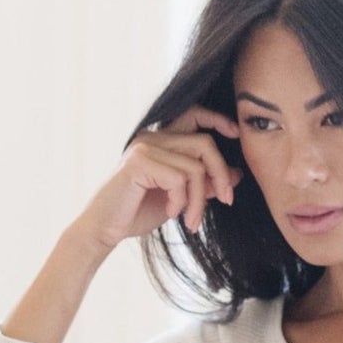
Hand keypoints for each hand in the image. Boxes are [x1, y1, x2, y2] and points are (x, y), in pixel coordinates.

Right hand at [76, 106, 244, 251]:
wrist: (106, 228)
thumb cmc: (139, 212)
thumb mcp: (180, 198)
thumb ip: (203, 183)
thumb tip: (236, 174)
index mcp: (162, 141)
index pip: (193, 115)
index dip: (217, 119)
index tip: (236, 134)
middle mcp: (153, 138)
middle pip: (204, 143)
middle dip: (221, 175)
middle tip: (226, 201)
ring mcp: (145, 147)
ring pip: (194, 167)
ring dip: (199, 200)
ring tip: (191, 220)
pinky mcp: (139, 162)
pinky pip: (179, 178)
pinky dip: (181, 201)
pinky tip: (171, 213)